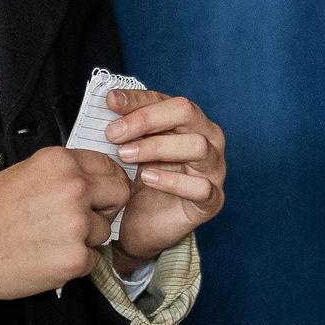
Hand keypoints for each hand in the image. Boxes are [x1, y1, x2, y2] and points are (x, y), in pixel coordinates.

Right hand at [0, 146, 132, 299]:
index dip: (106, 182)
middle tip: (81, 219)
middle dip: (105, 208)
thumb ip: (63, 173)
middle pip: (119, 195)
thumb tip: (92, 179)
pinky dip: (74, 263)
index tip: (103, 192)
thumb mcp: (27, 173)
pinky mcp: (76, 257)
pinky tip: (47, 257)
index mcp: (61, 162)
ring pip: (104, 231)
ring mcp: (77, 223)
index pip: (108, 165)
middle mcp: (74, 187)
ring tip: (51, 240)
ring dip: (85, 238)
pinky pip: (92, 260)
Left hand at [103, 89, 225, 271]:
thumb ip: (126, 125)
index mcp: (189, 121)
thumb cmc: (140, 182)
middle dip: (146, 119)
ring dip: (157, 147)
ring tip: (126, 156)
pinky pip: (201, 187)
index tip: (110, 102)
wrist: (143, 227)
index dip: (138, 100)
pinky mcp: (213, 200)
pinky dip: (173, 181)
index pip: (166, 99)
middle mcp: (208, 138)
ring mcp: (214, 169)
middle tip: (114, 133)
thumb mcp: (129, 148)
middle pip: (186, 112)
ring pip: (198, 146)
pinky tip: (148, 178)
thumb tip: (110, 97)